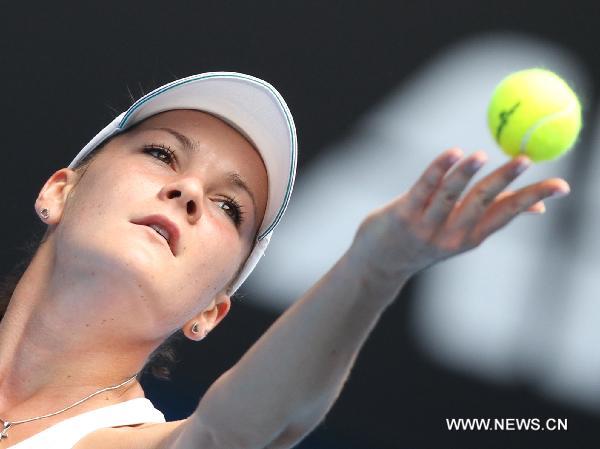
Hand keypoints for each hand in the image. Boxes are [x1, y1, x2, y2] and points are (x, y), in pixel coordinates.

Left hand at [350, 148, 570, 281]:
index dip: (534, 198)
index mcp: (471, 236)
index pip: (507, 214)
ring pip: (450, 196)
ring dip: (466, 174)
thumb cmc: (425, 240)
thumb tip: (537, 208)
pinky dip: (438, 169)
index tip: (561, 186)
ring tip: (482, 155)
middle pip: (482, 203)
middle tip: (526, 159)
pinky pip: (423, 188)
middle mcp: (452, 234)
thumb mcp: (461, 235)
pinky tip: (452, 153)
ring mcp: (426, 226)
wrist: (379, 265)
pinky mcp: (403, 215)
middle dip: (505, 181)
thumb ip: (492, 216)